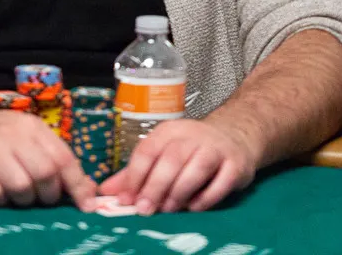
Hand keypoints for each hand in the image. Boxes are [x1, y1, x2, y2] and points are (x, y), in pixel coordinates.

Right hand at [0, 103, 96, 211]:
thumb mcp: (26, 137)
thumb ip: (54, 159)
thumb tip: (88, 190)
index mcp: (33, 127)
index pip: (64, 157)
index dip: (78, 185)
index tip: (87, 206)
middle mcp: (13, 135)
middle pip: (45, 174)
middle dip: (47, 195)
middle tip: (38, 196)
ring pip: (21, 187)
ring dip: (23, 199)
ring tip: (14, 192)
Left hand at [98, 118, 257, 214]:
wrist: (234, 136)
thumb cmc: (192, 148)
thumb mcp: (162, 152)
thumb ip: (135, 172)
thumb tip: (106, 191)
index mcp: (169, 132)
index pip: (147, 151)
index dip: (134, 176)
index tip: (126, 199)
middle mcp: (192, 136)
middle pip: (170, 160)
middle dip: (155, 187)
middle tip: (145, 209)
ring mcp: (215, 149)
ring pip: (195, 169)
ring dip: (179, 192)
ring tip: (169, 209)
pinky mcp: (235, 164)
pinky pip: (220, 182)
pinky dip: (206, 198)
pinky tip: (194, 208)